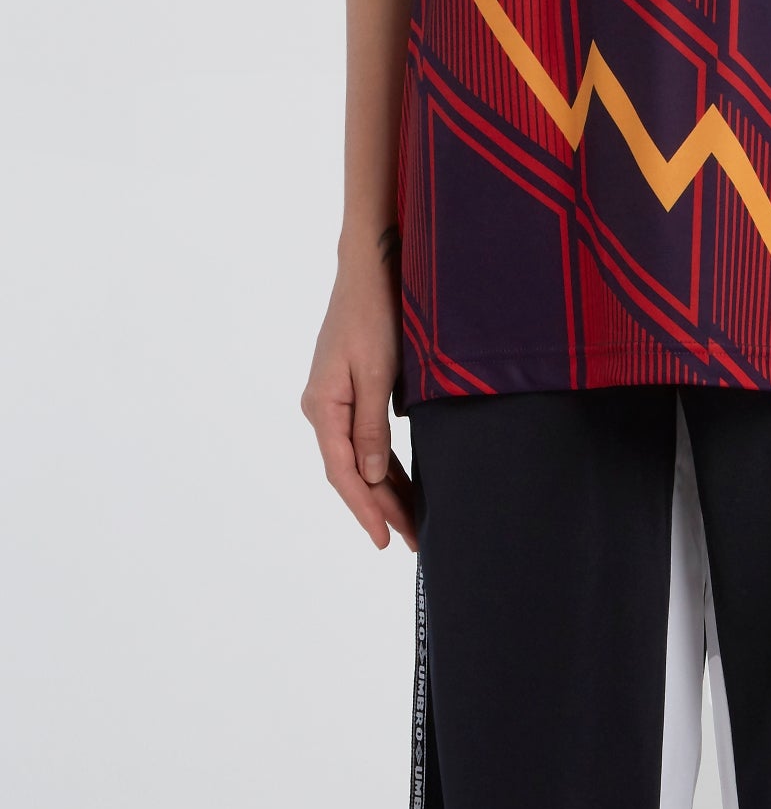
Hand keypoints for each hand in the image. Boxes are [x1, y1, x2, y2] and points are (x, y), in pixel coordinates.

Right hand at [299, 251, 416, 550]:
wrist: (369, 268)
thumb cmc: (373, 313)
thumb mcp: (378, 372)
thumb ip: (371, 427)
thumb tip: (373, 476)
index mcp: (323, 406)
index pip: (343, 472)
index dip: (365, 508)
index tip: (384, 538)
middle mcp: (323, 407)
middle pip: (351, 470)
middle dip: (380, 506)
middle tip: (411, 540)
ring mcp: (335, 399)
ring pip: (359, 457)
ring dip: (384, 489)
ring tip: (410, 523)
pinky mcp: (351, 389)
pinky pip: (365, 438)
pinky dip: (384, 462)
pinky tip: (401, 482)